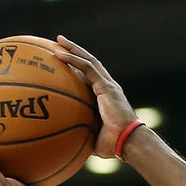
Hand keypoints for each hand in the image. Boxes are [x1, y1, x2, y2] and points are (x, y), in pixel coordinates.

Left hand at [54, 36, 137, 158]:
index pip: (91, 76)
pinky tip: (59, 54)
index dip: (78, 66)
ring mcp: (108, 85)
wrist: (128, 142)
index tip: (64, 61)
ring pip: (88, 60)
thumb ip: (79, 132)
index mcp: (106, 96)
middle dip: (75, 51)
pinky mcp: (106, 86)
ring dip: (73, 49)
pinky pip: (87, 68)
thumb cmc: (112, 144)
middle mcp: (108, 86)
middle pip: (89, 63)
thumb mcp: (90, 137)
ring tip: (58, 41)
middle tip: (59, 43)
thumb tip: (62, 139)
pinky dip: (73, 59)